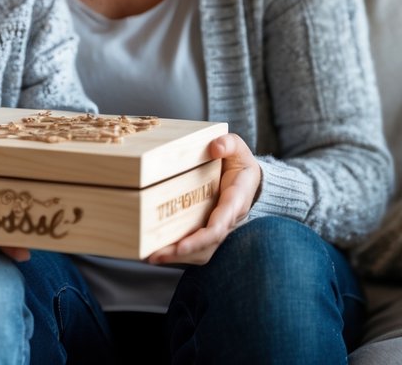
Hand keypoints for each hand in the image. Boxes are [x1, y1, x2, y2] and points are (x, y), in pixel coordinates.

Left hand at [146, 133, 261, 265]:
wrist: (249, 178)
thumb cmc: (240, 162)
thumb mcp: (238, 148)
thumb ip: (229, 144)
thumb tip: (215, 148)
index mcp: (236, 200)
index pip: (221, 223)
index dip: (203, 237)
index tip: (183, 245)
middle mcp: (228, 220)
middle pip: (208, 244)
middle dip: (183, 252)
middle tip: (157, 255)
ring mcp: (219, 228)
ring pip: (202, 251)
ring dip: (177, 257)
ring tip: (151, 257)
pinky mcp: (208, 231)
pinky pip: (196, 248)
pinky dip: (178, 253)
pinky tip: (158, 253)